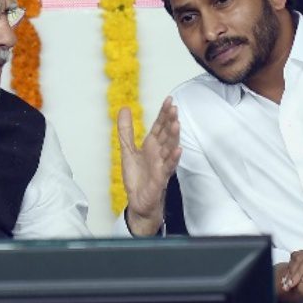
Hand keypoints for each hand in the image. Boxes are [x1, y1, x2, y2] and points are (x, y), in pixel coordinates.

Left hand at [120, 97, 180, 235]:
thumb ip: (126, 131)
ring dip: (174, 137)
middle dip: (170, 122)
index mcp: (152, 146)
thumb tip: (124, 108)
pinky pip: (168, 168)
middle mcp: (159, 153)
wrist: (138, 203)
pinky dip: (173, 159)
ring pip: (169, 148)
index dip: (163, 114)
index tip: (169, 100)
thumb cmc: (137, 178)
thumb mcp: (127, 151)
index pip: (159, 126)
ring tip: (177, 124)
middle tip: (174, 108)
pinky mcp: (160, 179)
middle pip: (166, 135)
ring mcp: (161, 165)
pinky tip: (178, 150)